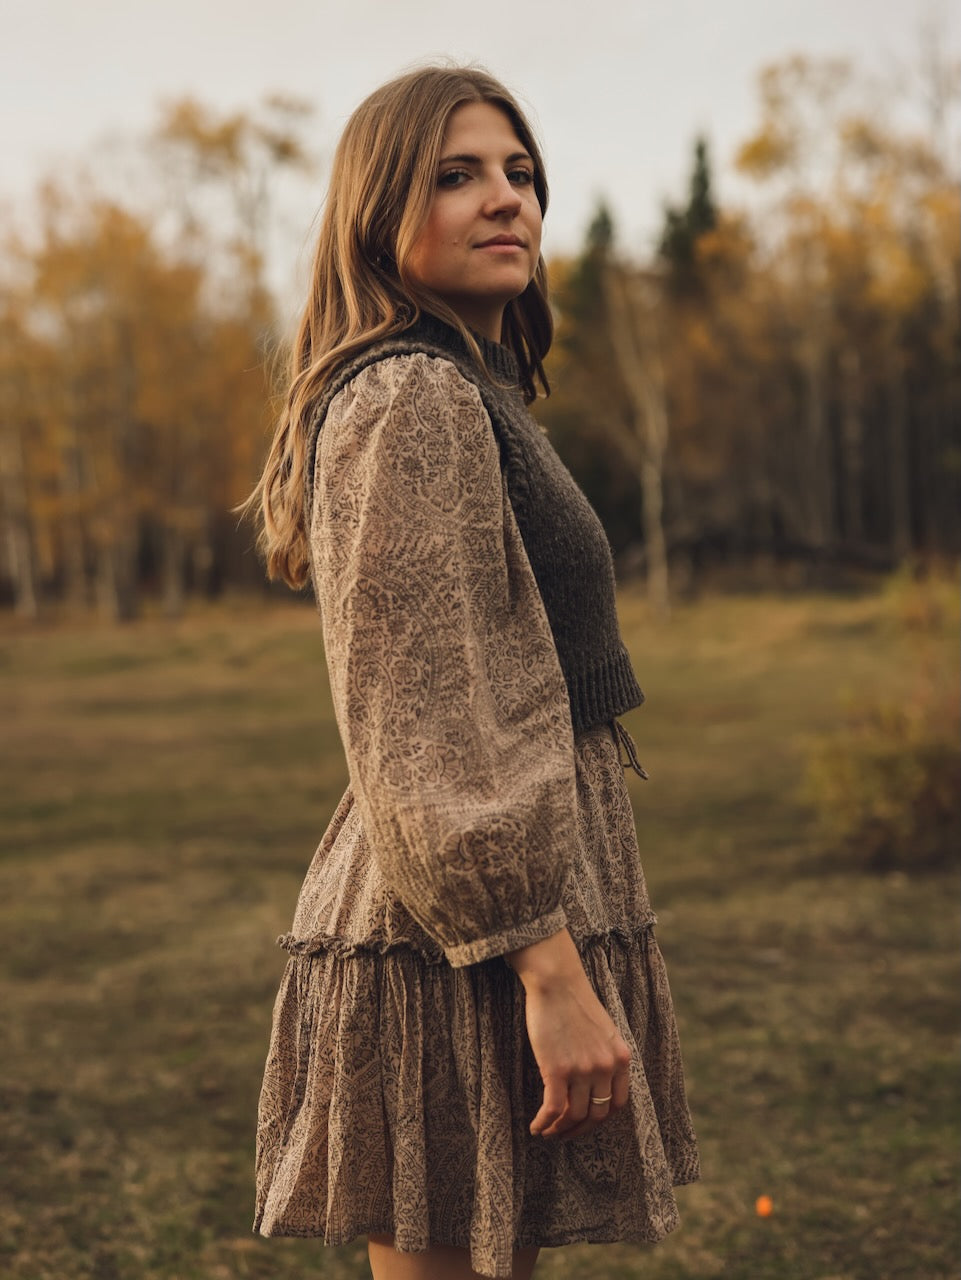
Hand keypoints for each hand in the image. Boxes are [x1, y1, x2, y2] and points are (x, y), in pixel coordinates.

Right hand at [506, 928, 631, 1139]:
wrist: (556, 981)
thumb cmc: (574, 1001)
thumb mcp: (604, 1030)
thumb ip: (605, 1055)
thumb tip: (595, 1083)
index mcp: (621, 1058)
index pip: (618, 1103)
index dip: (601, 1118)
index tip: (586, 1122)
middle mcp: (605, 1067)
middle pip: (597, 1115)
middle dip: (580, 1130)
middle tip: (565, 1133)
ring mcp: (582, 1070)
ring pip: (574, 1115)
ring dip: (560, 1129)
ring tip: (547, 1131)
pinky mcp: (557, 1069)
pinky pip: (553, 1109)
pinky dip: (544, 1123)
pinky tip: (536, 1127)